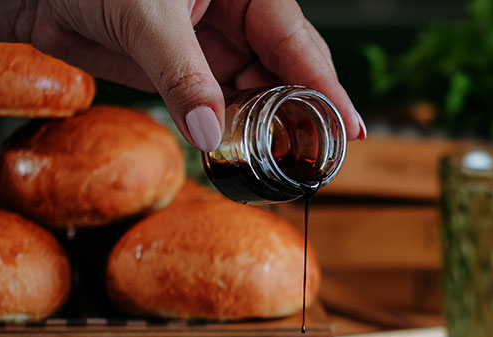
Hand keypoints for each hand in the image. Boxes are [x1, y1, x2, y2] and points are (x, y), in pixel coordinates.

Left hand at [12, 0, 363, 150]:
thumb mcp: (143, 17)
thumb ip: (180, 74)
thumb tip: (210, 133)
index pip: (296, 40)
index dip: (326, 87)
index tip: (350, 129)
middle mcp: (238, 11)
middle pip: (287, 69)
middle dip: (304, 114)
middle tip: (321, 161)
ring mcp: (214, 42)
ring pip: (258, 91)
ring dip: (268, 128)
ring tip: (285, 166)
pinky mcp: (187, 68)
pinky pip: (221, 104)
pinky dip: (232, 131)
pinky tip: (243, 154)